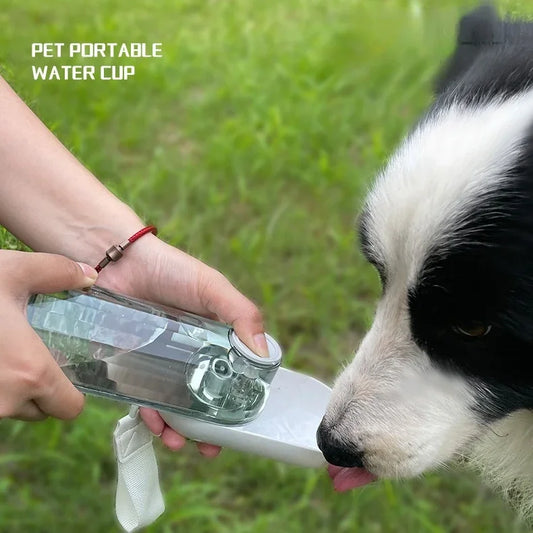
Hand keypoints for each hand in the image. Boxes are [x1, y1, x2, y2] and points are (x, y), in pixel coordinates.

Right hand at [0, 250, 97, 420]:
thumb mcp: (13, 271)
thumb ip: (58, 273)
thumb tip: (87, 276)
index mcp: (30, 373)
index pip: (69, 408)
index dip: (72, 394)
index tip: (66, 375)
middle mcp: (4, 400)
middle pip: (39, 409)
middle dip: (39, 388)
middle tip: (30, 356)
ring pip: (7, 408)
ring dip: (9, 387)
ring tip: (2, 351)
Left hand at [96, 235, 268, 455]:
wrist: (119, 261)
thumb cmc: (171, 270)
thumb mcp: (212, 288)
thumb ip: (241, 314)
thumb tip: (263, 354)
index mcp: (213, 337)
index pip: (231, 373)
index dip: (237, 399)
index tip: (242, 422)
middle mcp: (188, 353)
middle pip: (202, 397)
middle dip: (207, 426)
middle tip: (211, 447)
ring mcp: (159, 362)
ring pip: (172, 404)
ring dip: (177, 428)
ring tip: (179, 442)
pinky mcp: (130, 366)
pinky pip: (140, 397)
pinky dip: (148, 415)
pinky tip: (155, 424)